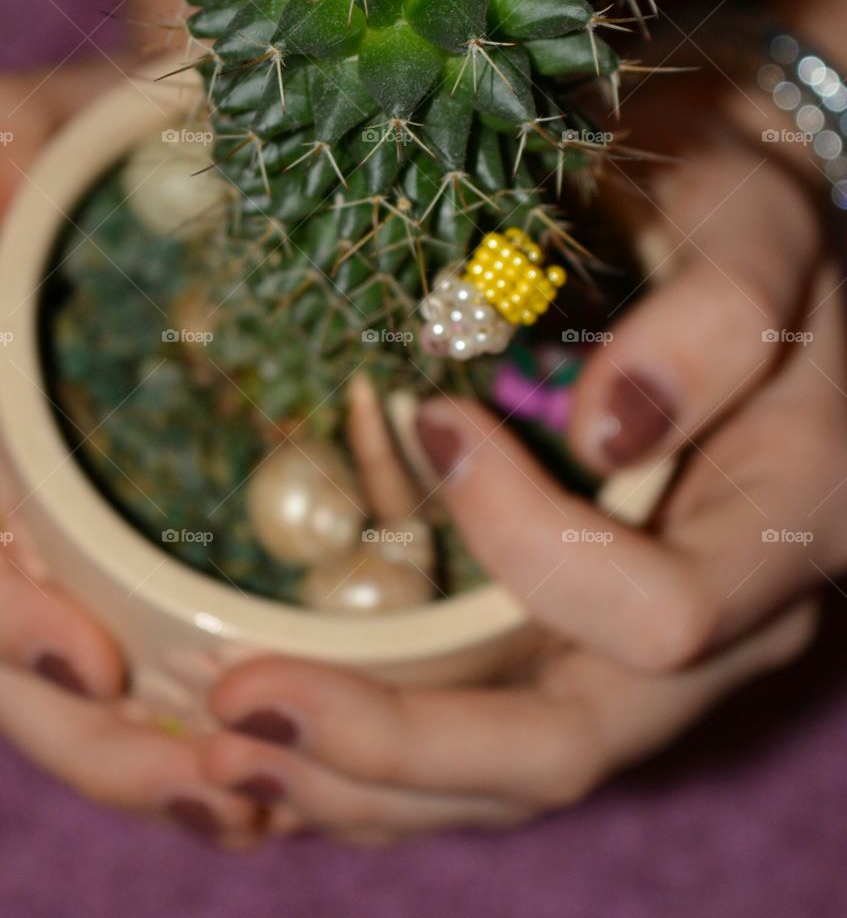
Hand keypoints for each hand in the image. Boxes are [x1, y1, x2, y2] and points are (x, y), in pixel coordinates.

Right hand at [0, 64, 262, 845]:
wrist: (179, 173)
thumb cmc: (111, 137)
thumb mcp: (54, 110)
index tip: (90, 669)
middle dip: (81, 734)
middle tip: (217, 785)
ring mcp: (38, 513)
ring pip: (52, 673)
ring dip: (138, 760)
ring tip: (254, 805)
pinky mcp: (113, 537)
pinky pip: (123, 650)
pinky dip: (176, 722)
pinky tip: (267, 772)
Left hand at [200, 78, 844, 840]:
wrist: (723, 254)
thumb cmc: (736, 224)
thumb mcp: (756, 230)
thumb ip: (720, 321)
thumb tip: (612, 425)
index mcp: (777, 529)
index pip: (656, 612)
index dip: (533, 545)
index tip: (437, 425)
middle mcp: (717, 622)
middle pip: (565, 744)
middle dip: (398, 743)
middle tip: (238, 706)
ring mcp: (633, 648)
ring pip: (510, 773)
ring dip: (362, 777)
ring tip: (223, 744)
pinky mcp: (570, 642)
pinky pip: (480, 743)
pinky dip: (374, 763)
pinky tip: (277, 742)